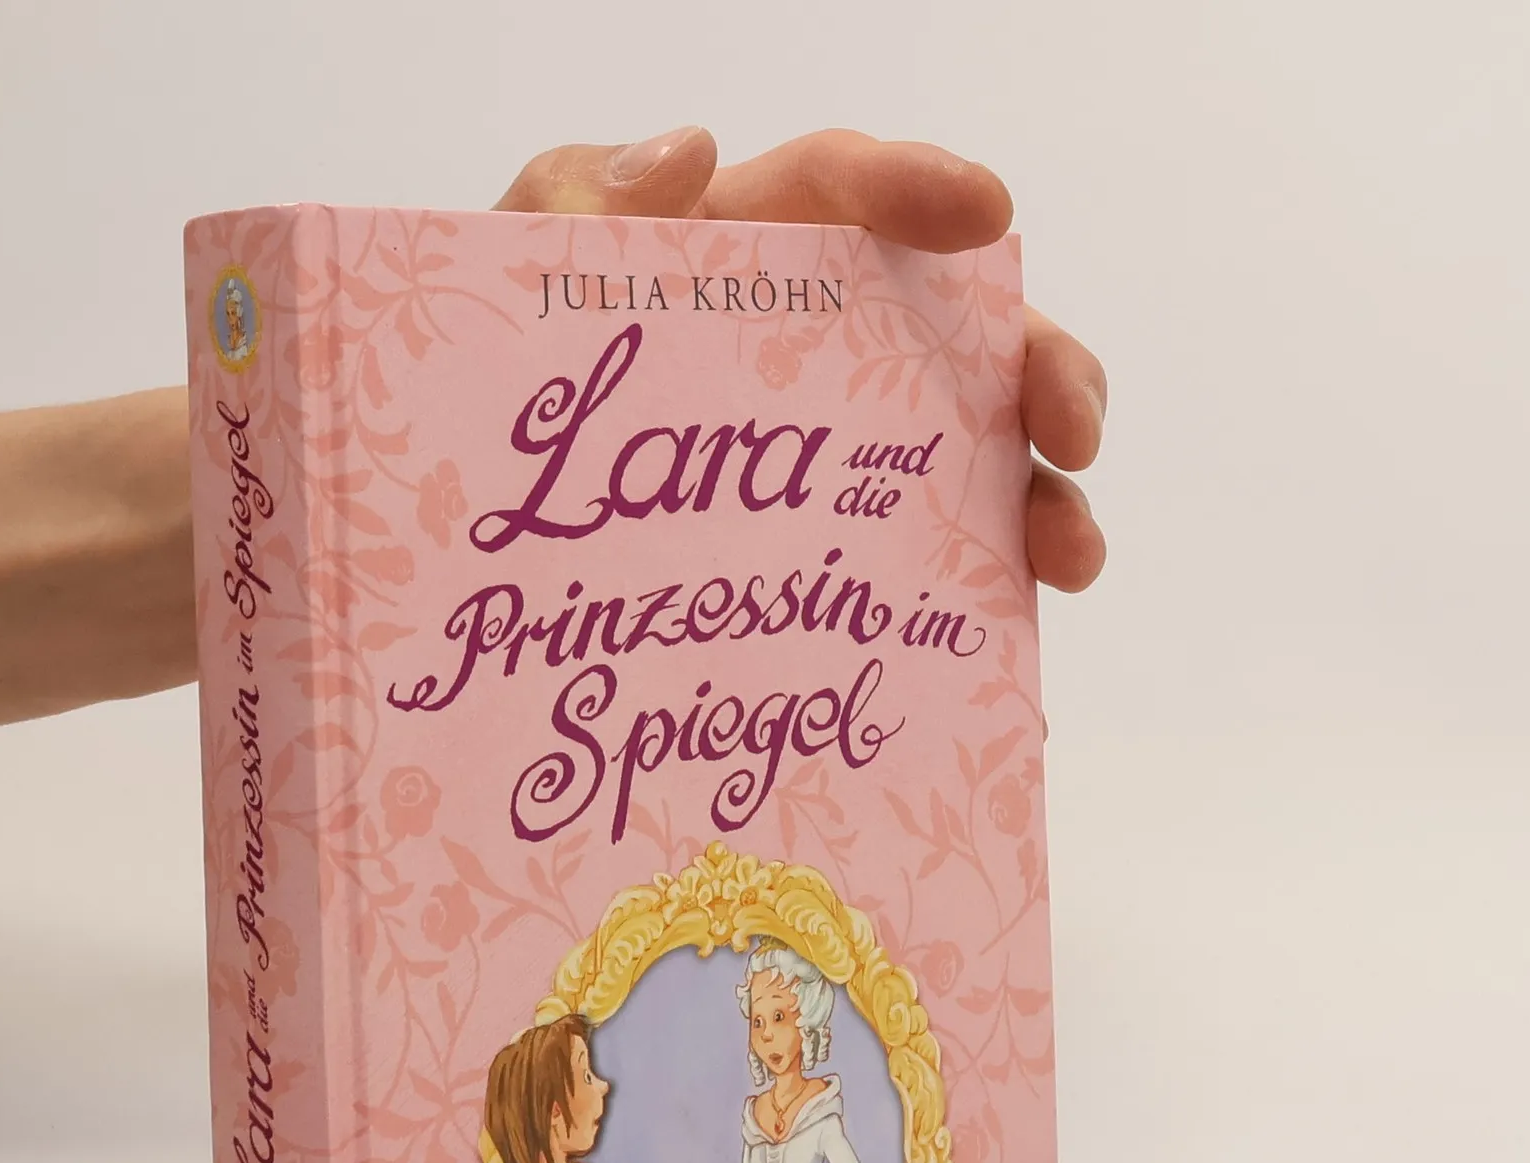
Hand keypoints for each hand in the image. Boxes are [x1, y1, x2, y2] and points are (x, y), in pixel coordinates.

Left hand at [498, 127, 1106, 592]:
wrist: (458, 549)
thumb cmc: (486, 394)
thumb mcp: (505, 291)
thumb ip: (564, 206)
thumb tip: (688, 154)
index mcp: (736, 257)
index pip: (841, 192)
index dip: (919, 189)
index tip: (988, 209)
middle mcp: (808, 349)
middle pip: (957, 332)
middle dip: (1038, 368)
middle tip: (1071, 430)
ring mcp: (825, 457)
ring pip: (964, 456)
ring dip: (1037, 499)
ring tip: (1068, 557)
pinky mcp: (822, 549)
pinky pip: (916, 564)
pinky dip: (973, 598)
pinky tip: (1004, 641)